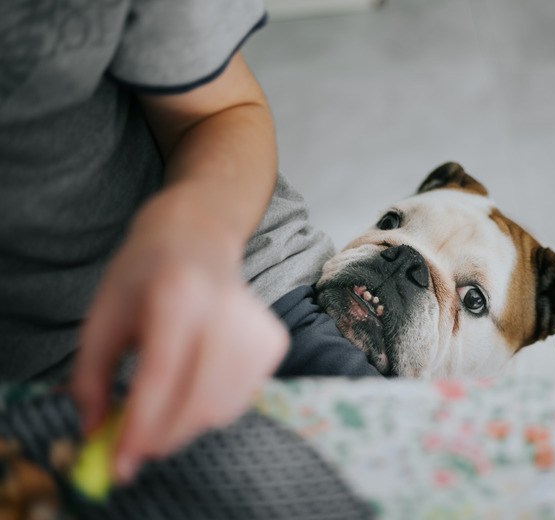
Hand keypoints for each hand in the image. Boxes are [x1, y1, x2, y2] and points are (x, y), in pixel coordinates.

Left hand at [70, 190, 288, 483]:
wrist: (195, 239)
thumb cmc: (143, 276)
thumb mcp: (102, 316)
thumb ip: (91, 375)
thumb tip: (95, 432)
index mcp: (176, 292)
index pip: (162, 372)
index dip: (141, 424)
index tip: (122, 461)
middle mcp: (225, 306)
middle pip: (199, 398)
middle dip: (164, 435)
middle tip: (138, 446)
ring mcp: (257, 324)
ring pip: (224, 406)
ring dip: (187, 424)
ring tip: (164, 404)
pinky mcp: (274, 340)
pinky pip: (242, 398)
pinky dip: (214, 408)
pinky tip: (196, 382)